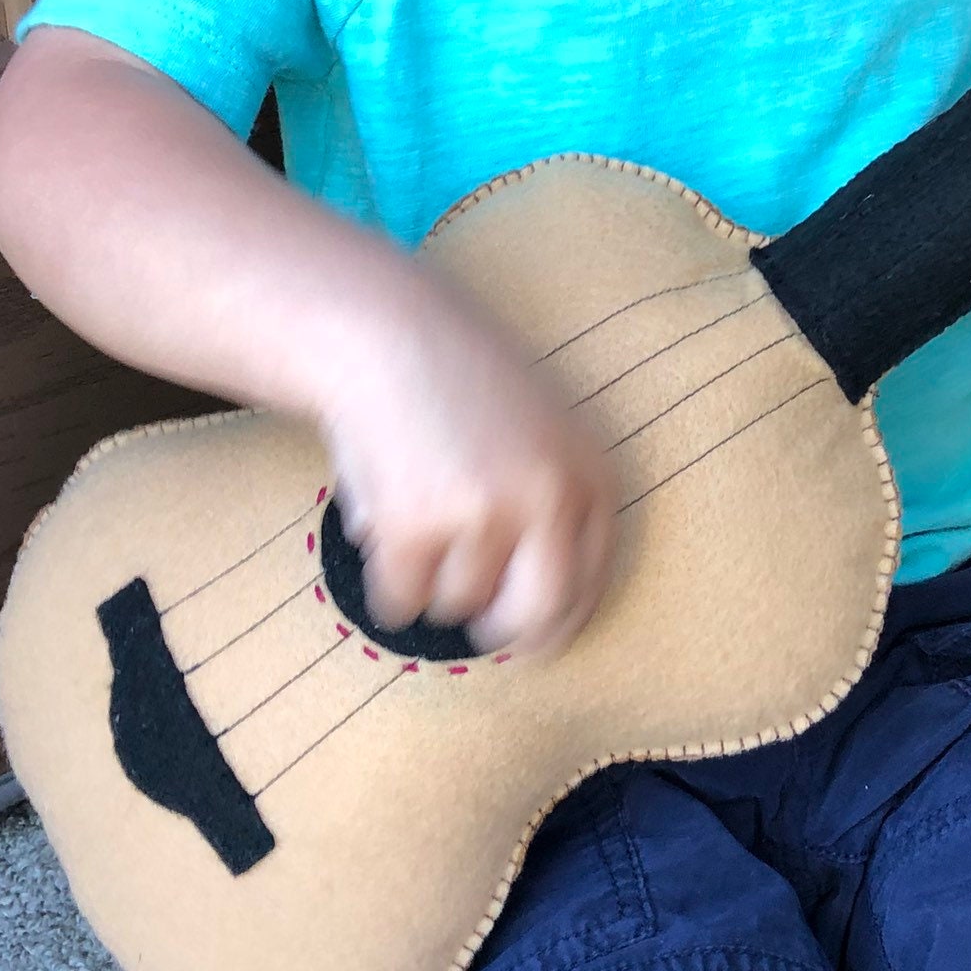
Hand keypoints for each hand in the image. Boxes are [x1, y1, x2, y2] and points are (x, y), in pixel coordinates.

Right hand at [309, 258, 617, 660]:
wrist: (384, 332)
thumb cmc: (459, 381)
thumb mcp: (541, 432)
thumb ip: (553, 507)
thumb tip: (537, 621)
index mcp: (589, 476)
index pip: (588, 587)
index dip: (554, 622)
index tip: (528, 639)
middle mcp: (549, 499)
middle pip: (536, 615)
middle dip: (501, 631)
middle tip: (475, 629)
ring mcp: (484, 514)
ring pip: (458, 604)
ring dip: (431, 581)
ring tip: (415, 515)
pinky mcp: (416, 526)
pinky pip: (402, 597)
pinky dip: (386, 579)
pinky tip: (381, 519)